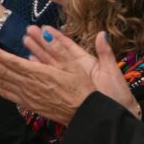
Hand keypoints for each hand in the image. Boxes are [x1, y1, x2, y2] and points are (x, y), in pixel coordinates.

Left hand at [0, 28, 96, 125]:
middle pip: (2, 72)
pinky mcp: (27, 104)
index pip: (14, 63)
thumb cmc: (84, 89)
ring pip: (1, 82)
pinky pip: (6, 94)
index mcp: (41, 75)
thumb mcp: (77, 65)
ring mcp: (27, 96)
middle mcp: (30, 86)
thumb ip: (60, 48)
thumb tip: (46, 32)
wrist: (86, 115)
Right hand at [24, 26, 139, 118]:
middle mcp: (74, 70)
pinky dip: (38, 70)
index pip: (67, 46)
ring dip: (37, 54)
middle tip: (29, 31)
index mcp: (86, 62)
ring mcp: (67, 80)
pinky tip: (29, 63)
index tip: (44, 28)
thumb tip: (102, 33)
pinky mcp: (63, 90)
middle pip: (54, 53)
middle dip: (41, 42)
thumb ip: (105, 52)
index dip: (56, 37)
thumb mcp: (111, 71)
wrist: (114, 116)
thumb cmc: (117, 94)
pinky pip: (48, 78)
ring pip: (49, 64)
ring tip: (25, 42)